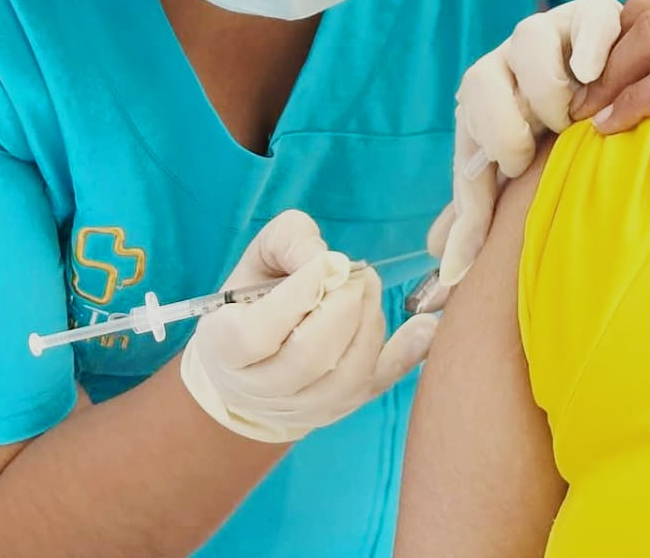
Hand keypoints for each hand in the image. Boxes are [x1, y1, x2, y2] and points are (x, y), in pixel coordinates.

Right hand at [180, 211, 438, 443]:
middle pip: (311, 355)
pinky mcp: (343, 408)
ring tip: (370, 290)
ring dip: (370, 324)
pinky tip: (424, 326)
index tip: (328, 264)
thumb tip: (327, 259)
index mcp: (226, 348)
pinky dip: (407, 355)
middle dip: (345, 306)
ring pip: (347, 373)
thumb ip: (289, 241)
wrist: (253, 370)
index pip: (258, 333)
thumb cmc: (255, 301)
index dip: (300, 294)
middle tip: (360, 274)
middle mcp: (262, 388)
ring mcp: (305, 406)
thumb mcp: (260, 259)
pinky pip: (379, 385)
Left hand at [428, 0, 622, 288]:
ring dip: (546, 84)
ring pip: (528, 39)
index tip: (516, 170)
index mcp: (483, 95)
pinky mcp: (597, 13)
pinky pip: (590, 15)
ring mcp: (552, 30)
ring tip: (573, 117)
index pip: (467, 121)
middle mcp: (509, 59)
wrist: (610, 90)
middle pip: (482, 77)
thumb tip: (446, 269)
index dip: (489, 147)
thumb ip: (479, 214)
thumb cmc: (554, 143)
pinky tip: (595, 72)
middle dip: (506, 120)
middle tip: (538, 149)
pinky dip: (592, 40)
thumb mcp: (515, 176)